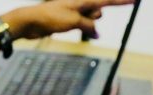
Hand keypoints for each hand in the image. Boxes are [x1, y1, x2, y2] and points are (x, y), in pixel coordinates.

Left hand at [4, 0, 133, 39]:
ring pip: (91, 19)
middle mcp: (81, 3)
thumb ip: (88, 26)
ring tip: (71, 24)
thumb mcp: (73, 21)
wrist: (30, 22)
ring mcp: (75, 11)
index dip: (122, 0)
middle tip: (77, 20)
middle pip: (99, 11)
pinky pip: (83, 24)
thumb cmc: (50, 17)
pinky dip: (85, 29)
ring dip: (87, 25)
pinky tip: (85, 33)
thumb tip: (96, 33)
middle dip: (94, 18)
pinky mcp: (70, 19)